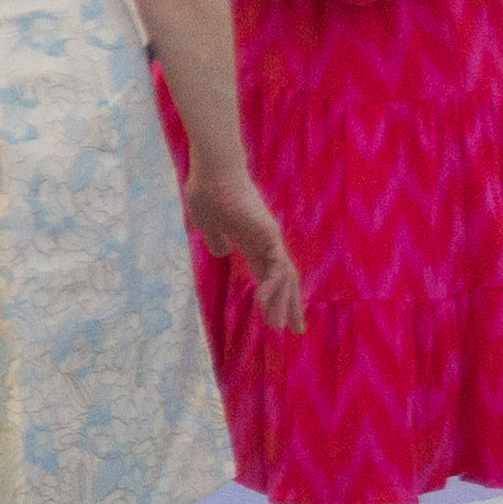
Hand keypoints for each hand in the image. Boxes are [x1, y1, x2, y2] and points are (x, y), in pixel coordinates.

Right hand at [191, 147, 305, 330]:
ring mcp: (270, 238)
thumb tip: (221, 252)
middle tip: (295, 330)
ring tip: (279, 326)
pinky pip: (276, 267)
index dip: (273, 296)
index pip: (268, 274)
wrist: (212, 173)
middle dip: (289, 305)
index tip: (275, 316)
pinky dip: (274, 286)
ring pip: (284, 277)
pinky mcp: (268, 235)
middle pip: (284, 280)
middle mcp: (267, 242)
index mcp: (252, 241)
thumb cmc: (208, 192)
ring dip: (283, 303)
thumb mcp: (207, 223)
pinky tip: (265, 302)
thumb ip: (216, 239)